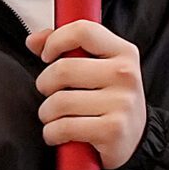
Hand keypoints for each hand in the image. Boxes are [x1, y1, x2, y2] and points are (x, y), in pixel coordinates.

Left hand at [27, 19, 147, 169]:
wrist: (135, 138)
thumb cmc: (111, 100)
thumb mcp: (98, 67)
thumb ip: (67, 47)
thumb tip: (34, 40)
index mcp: (123, 52)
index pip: (83, 31)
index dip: (56, 41)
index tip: (47, 55)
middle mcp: (125, 75)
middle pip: (63, 70)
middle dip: (45, 84)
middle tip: (50, 93)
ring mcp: (121, 103)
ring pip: (59, 102)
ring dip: (47, 113)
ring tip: (54, 116)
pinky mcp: (112, 131)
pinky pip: (64, 127)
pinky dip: (52, 133)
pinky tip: (58, 133)